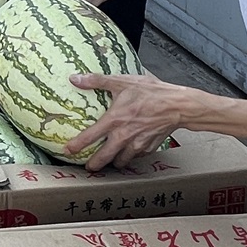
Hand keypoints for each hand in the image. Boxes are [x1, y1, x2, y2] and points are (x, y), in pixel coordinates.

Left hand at [61, 71, 184, 167]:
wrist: (177, 105)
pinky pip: (136, 157)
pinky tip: (129, 151)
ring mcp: (137, 144)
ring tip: (109, 160)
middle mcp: (124, 136)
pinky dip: (131, 156)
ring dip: (114, 162)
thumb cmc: (151, 92)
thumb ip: (97, 81)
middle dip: (94, 164)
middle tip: (89, 167)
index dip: (77, 145)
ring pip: (121, 161)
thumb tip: (75, 78)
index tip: (68, 150)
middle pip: (104, 157)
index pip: (90, 137)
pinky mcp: (148, 148)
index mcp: (114, 120)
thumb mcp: (122, 82)